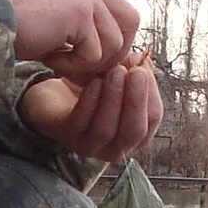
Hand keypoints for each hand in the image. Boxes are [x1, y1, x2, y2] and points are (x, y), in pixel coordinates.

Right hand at [9, 0, 139, 78]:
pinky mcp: (80, 12)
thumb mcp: (56, 17)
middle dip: (115, 51)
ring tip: (56, 58)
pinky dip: (71, 65)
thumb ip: (83, 25)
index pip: (121, 10)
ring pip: (113, 43)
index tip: (90, 59)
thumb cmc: (13, 22)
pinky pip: (93, 54)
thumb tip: (111, 55)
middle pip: (130, 22)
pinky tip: (49, 56)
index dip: (112, 40)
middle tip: (86, 67)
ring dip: (86, 62)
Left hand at [18, 59, 163, 163]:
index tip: (143, 68)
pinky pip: (81, 122)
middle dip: (136, 100)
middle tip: (136, 73)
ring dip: (114, 98)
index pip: (152, 119)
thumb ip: (134, 69)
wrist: (54, 95)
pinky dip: (90, 101)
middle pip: (133, 131)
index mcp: (134, 134)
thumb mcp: (117, 76)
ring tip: (115, 72)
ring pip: (106, 130)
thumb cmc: (90, 89)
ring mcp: (90, 145)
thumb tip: (143, 61)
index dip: (150, 93)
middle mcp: (115, 146)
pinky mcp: (67, 136)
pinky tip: (94, 82)